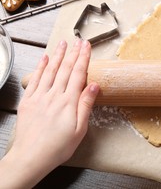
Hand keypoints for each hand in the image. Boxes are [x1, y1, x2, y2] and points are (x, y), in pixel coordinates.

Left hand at [0, 39, 98, 187]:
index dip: (83, 58)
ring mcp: (39, 97)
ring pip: (50, 71)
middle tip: (78, 41)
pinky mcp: (28, 101)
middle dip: (73, 53)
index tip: (86, 46)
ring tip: (63, 43)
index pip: (78, 74)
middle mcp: (54, 96)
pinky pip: (35, 80)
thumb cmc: (58, 146)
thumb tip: (94, 86)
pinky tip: (44, 58)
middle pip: (65, 69)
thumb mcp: (79, 129)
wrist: (31, 157)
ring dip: (58, 56)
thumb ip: (86, 105)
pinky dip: (40, 67)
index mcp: (68, 102)